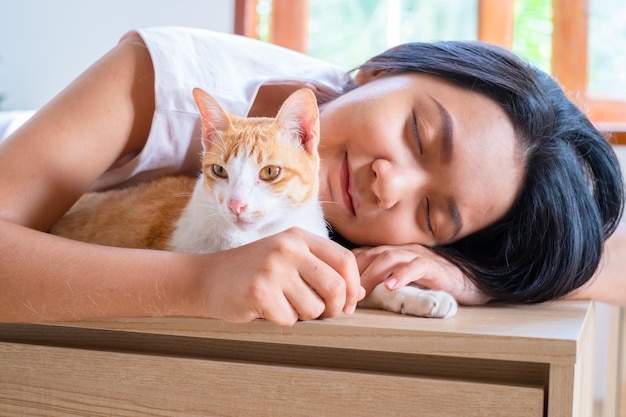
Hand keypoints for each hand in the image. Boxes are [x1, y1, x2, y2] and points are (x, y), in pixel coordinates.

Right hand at [198, 227, 364, 325]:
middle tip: (321, 313)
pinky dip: (280, 321)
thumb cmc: (254, 271)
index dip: (353, 287)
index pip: (345, 260)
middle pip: (335, 287)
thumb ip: (323, 271)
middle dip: (334, 308)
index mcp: (299, 237)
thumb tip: (360, 293)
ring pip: (313, 308)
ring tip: (282, 303)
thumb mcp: (289, 261)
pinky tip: (264, 308)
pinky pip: (288, 319)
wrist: (207, 277)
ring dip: (302, 316)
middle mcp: (288, 247)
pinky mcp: (258, 291)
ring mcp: (272, 268)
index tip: (348, 304)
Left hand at [352, 244, 490, 305]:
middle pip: (369, 256)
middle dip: (353, 278)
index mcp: (391, 252)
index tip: (335, 292)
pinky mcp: (434, 266)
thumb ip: (380, 284)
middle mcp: (401, 250)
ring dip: (370, 277)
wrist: (469, 282)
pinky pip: (416, 266)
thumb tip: (354, 299)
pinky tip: (390, 287)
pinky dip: (401, 275)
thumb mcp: (401, 283)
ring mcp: (417, 256)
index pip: (361, 255)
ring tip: (361, 295)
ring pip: (387, 258)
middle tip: (345, 302)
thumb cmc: (432, 284)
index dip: (345, 272)